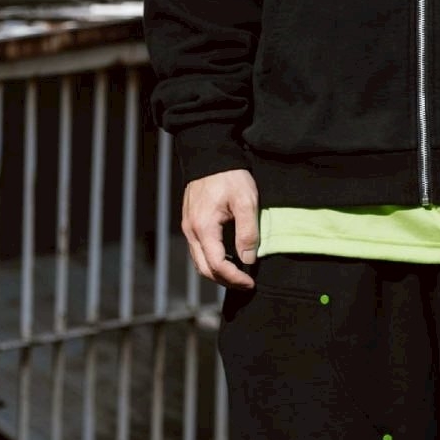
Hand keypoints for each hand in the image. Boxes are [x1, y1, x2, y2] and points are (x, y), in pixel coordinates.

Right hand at [181, 168, 259, 287]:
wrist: (210, 155)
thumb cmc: (230, 176)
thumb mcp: (246, 201)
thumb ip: (248, 232)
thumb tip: (248, 260)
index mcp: (203, 227)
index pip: (217, 265)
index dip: (235, 278)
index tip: (251, 282)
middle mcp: (191, 231)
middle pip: (204, 269)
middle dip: (225, 281)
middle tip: (246, 284)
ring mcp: (188, 227)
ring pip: (199, 261)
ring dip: (218, 272)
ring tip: (239, 274)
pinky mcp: (190, 223)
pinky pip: (198, 250)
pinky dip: (212, 260)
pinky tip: (229, 258)